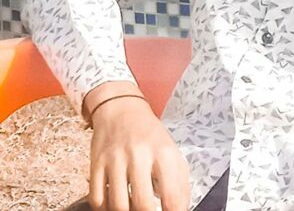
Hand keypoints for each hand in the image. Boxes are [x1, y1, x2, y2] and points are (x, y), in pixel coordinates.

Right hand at [88, 94, 189, 210]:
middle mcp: (140, 155)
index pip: (172, 196)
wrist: (122, 108)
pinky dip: (105, 209)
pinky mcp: (97, 163)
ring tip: (132, 209)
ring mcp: (116, 159)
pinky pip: (97, 199)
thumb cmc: (150, 135)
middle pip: (143, 204)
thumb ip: (180, 183)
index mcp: (163, 153)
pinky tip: (114, 205)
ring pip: (118, 205)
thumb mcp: (172, 152)